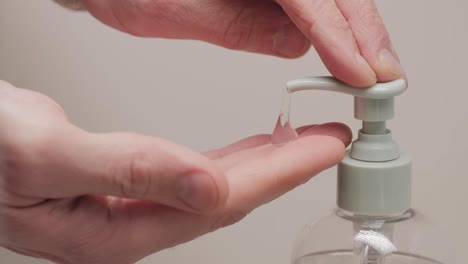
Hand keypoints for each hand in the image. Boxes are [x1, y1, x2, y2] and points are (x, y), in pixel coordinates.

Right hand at [0, 80, 350, 262]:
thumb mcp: (47, 157)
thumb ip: (126, 172)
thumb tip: (205, 188)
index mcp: (118, 231)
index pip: (222, 203)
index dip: (279, 174)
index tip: (322, 148)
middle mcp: (132, 223)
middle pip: (230, 198)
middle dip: (285, 168)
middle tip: (329, 142)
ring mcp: (133, 205)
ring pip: (217, 185)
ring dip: (263, 162)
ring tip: (302, 142)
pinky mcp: (130, 183)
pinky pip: (195, 171)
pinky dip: (230, 157)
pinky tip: (249, 148)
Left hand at [80, 0, 405, 86]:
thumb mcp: (174, 11)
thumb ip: (240, 26)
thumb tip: (298, 44)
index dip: (337, 34)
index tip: (359, 70)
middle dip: (361, 31)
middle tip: (382, 72)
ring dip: (353, 30)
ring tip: (371, 67)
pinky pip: (308, 2)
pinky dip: (329, 28)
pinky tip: (343, 51)